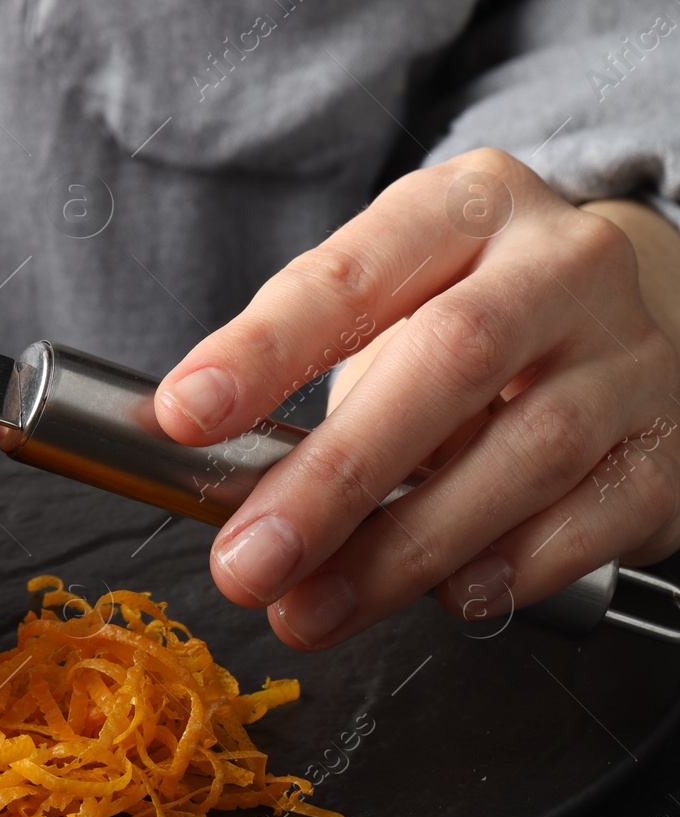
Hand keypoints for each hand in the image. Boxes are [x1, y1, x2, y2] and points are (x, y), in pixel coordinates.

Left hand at [154, 148, 679, 649]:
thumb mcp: (384, 311)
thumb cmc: (467, 322)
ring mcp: (628, 353)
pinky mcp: (669, 443)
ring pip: (527, 450)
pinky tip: (447, 596)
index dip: (263, 349)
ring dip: (405, 549)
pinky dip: (512, 566)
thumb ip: (303, 375)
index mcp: (463, 209)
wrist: (628, 323)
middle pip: (450, 359)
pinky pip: (594, 514)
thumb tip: (214, 478)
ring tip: (313, 607)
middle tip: (251, 559)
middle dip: (335, 476)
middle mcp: (558, 265)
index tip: (185, 415)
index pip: (351, 272)